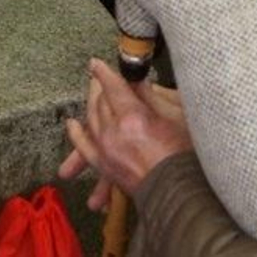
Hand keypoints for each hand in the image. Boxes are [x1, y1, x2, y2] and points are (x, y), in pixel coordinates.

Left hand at [58, 58, 191, 209]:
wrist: (179, 193)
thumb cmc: (184, 157)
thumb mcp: (175, 118)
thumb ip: (151, 96)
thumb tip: (136, 79)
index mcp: (133, 117)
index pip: (113, 87)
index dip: (104, 73)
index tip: (96, 63)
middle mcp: (114, 133)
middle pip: (99, 102)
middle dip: (98, 87)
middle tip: (99, 77)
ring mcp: (106, 150)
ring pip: (90, 121)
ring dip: (90, 105)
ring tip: (92, 95)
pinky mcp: (105, 166)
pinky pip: (84, 147)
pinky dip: (77, 135)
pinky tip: (72, 125)